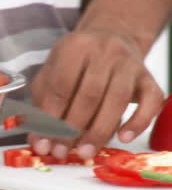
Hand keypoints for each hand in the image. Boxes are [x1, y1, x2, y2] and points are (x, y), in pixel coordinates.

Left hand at [28, 30, 163, 159]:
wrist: (114, 37)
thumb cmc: (76, 63)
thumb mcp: (51, 74)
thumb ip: (42, 106)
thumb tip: (38, 142)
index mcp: (75, 47)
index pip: (61, 87)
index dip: (51, 118)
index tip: (44, 143)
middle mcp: (105, 52)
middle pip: (89, 95)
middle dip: (72, 129)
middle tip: (61, 152)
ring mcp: (130, 64)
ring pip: (117, 100)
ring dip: (99, 132)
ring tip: (85, 153)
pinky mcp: (149, 78)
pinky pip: (150, 102)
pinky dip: (138, 122)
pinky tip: (123, 138)